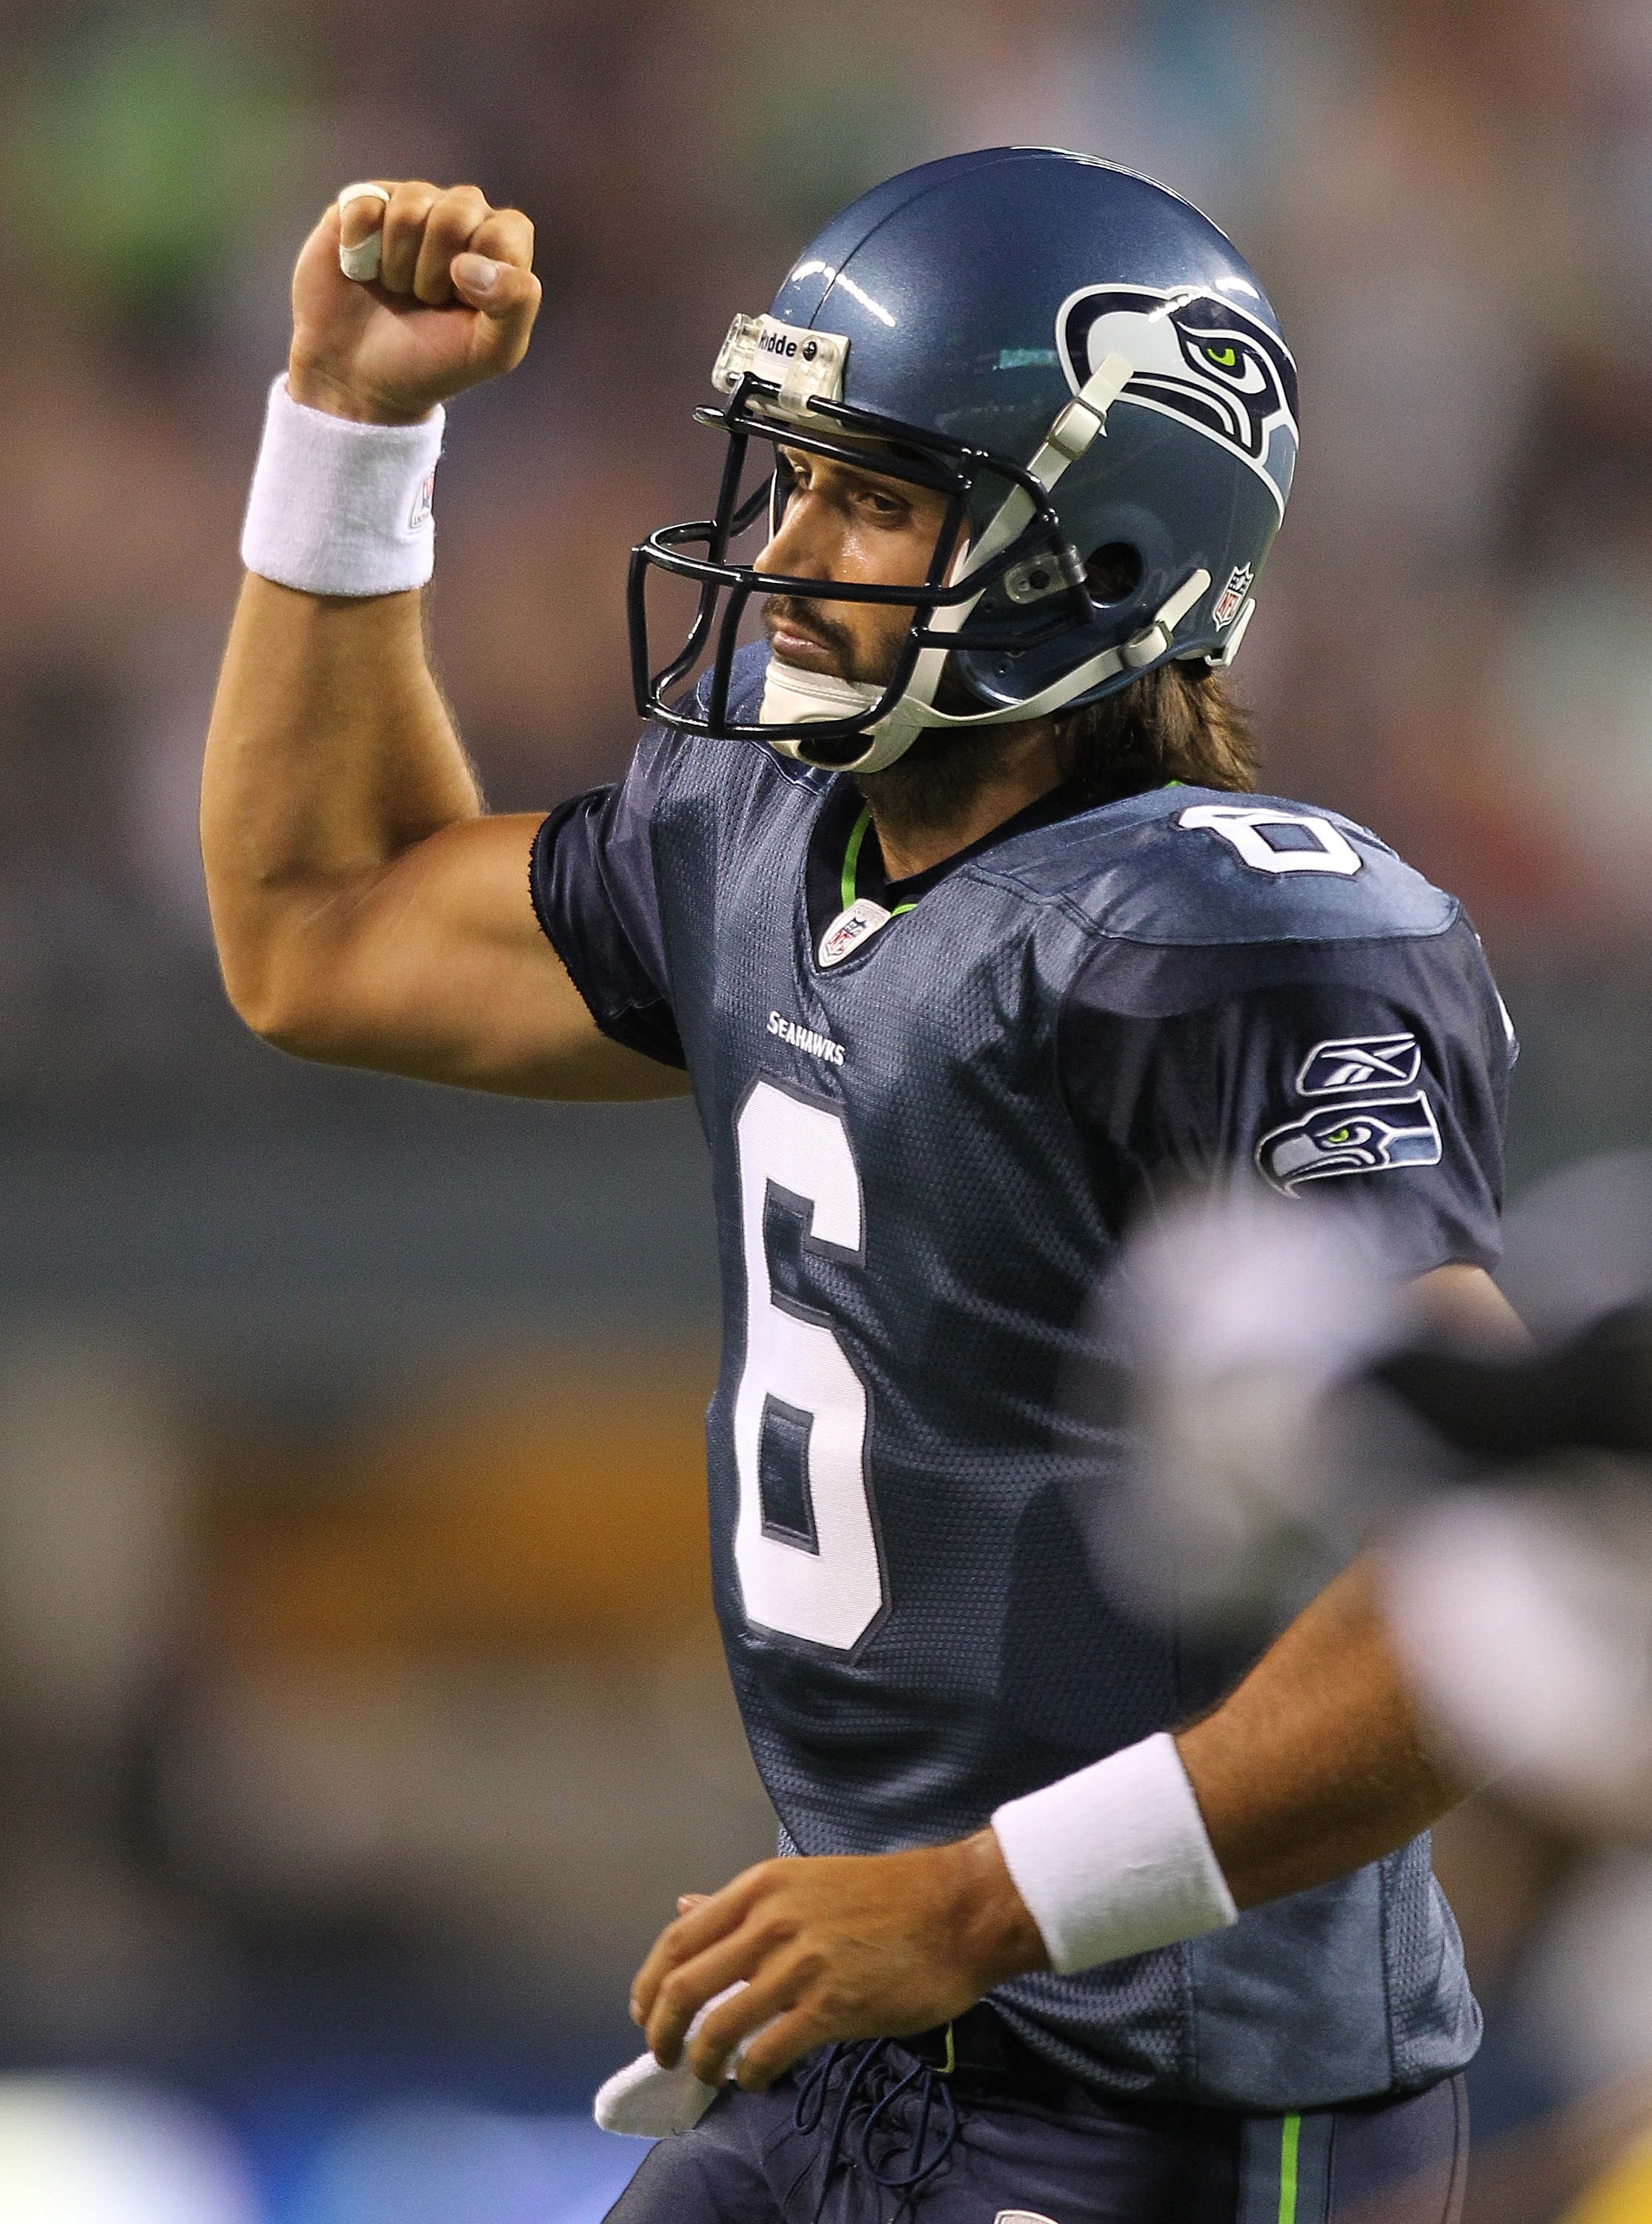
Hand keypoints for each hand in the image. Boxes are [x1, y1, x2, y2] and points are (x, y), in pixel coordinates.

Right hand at [287, 180, 541, 424]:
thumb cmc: (433, 361)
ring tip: (397, 288)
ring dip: (397, 267)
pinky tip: (361, 270)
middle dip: (434, 274)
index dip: (480, 274)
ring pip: (408, 210)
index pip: (504, 232)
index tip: (462, 305)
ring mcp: (410, 203)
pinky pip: (364, 204)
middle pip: (455, 215)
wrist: (361, 376)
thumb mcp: (492, 352)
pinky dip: (358, 247)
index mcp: (500, 243)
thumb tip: (473, 264)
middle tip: (425, 300)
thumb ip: (516, 306)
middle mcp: (459, 213)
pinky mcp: (362, 203)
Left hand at [628, 1830, 1048, 2090]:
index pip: (678, 1939)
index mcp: (761, 1887)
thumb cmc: (888, 1896)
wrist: (957, 1910)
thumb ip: (742, 1904)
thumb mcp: (804, 1881)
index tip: (643, 2013)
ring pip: (718, 2027)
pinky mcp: (831, 2007)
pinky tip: (755, 2079)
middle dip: (661, 2031)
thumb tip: (684, 1906)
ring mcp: (800, 1965)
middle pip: (683, 1986)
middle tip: (665, 2055)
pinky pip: (766, 2053)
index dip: (648, 1984)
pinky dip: (749, 2076)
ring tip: (710, 2074)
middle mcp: (771, 1921)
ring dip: (703, 2061)